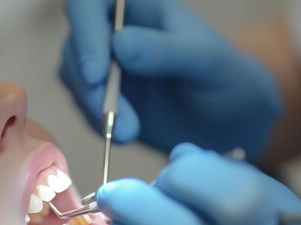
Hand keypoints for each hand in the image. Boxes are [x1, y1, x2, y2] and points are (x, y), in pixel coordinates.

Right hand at [61, 0, 281, 158]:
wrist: (226, 123)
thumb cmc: (224, 80)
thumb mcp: (206, 63)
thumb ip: (166, 52)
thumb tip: (119, 44)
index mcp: (137, 5)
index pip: (90, 3)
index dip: (86, 34)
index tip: (97, 75)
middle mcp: (113, 28)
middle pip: (75, 45)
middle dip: (91, 87)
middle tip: (116, 121)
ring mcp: (103, 63)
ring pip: (74, 78)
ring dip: (95, 108)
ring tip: (130, 133)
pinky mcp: (100, 96)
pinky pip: (83, 107)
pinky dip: (99, 123)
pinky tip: (126, 134)